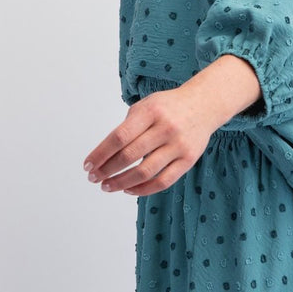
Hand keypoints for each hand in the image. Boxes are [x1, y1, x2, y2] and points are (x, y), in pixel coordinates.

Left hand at [82, 85, 216, 195]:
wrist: (204, 104)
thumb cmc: (168, 107)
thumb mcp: (147, 105)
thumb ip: (128, 126)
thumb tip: (104, 156)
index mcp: (151, 111)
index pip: (119, 136)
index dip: (100, 153)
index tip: (88, 165)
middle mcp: (166, 127)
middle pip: (129, 155)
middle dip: (107, 170)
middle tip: (94, 178)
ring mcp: (178, 145)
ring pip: (144, 172)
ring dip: (121, 183)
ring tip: (107, 186)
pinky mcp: (188, 159)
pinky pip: (162, 181)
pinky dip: (142, 189)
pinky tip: (129, 189)